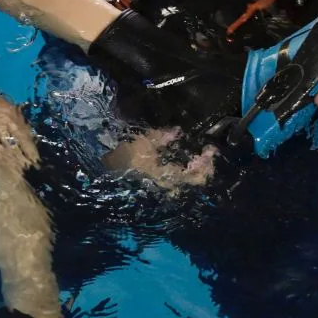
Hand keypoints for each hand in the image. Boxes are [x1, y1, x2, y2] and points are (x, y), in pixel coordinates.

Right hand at [103, 126, 219, 190]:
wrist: (107, 169)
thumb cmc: (125, 155)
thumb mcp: (143, 142)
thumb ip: (162, 136)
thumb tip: (178, 131)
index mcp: (166, 175)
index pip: (194, 174)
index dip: (205, 162)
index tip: (209, 150)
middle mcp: (168, 185)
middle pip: (194, 182)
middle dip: (205, 169)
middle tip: (209, 155)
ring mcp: (163, 185)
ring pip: (187, 182)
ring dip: (196, 171)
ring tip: (199, 159)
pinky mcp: (158, 182)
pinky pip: (178, 179)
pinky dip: (186, 172)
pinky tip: (185, 162)